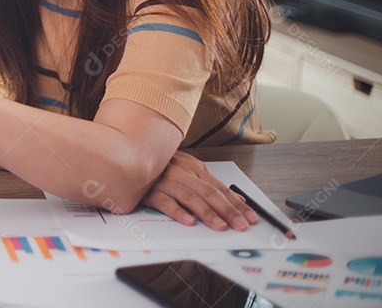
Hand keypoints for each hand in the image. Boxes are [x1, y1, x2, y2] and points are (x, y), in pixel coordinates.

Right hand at [141, 152, 258, 230]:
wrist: (130, 156)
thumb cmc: (162, 167)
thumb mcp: (190, 171)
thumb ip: (212, 186)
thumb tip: (238, 199)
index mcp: (194, 168)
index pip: (220, 188)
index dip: (237, 204)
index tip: (251, 217)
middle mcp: (182, 173)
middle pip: (209, 193)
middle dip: (228, 210)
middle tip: (240, 225)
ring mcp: (166, 181)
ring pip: (190, 197)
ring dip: (207, 213)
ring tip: (220, 226)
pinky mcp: (150, 190)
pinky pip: (165, 201)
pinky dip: (177, 211)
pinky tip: (188, 221)